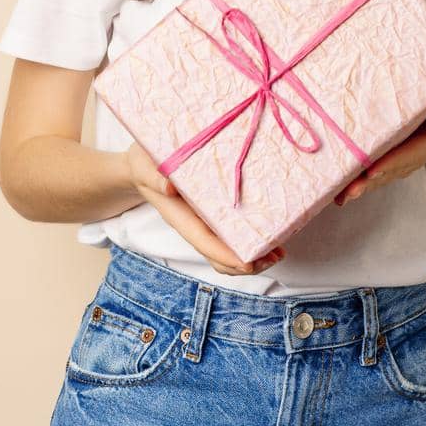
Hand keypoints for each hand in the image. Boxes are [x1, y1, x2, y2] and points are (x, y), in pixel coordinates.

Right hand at [123, 142, 285, 276]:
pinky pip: (235, 232)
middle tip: (275, 256)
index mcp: (180, 217)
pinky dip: (255, 237)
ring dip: (255, 255)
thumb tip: (170, 186)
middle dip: (248, 263)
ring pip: (230, 249)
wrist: (145, 162)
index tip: (247, 263)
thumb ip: (155, 175)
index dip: (225, 255)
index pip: (204, 242)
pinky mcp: (217, 212)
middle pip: (221, 255)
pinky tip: (274, 231)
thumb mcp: (146, 164)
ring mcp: (207, 221)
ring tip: (280, 251)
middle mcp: (196, 224)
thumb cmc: (145, 162)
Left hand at [333, 83, 425, 205]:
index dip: (393, 162)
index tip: (373, 171)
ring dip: (361, 186)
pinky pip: (375, 169)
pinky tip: (338, 188)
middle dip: (370, 182)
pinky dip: (358, 179)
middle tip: (348, 192)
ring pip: (382, 174)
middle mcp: (417, 153)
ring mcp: (404, 157)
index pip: (412, 152)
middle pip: (392, 170)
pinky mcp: (392, 155)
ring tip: (340, 195)